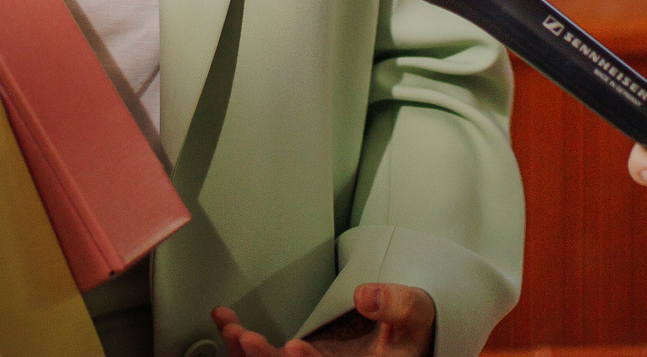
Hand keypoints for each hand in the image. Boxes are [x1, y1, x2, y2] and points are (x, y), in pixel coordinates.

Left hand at [213, 284, 435, 356]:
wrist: (398, 337)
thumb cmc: (408, 332)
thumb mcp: (416, 316)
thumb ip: (399, 306)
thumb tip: (366, 296)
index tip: (295, 346)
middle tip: (248, 339)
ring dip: (246, 355)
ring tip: (232, 328)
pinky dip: (243, 346)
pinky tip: (229, 325)